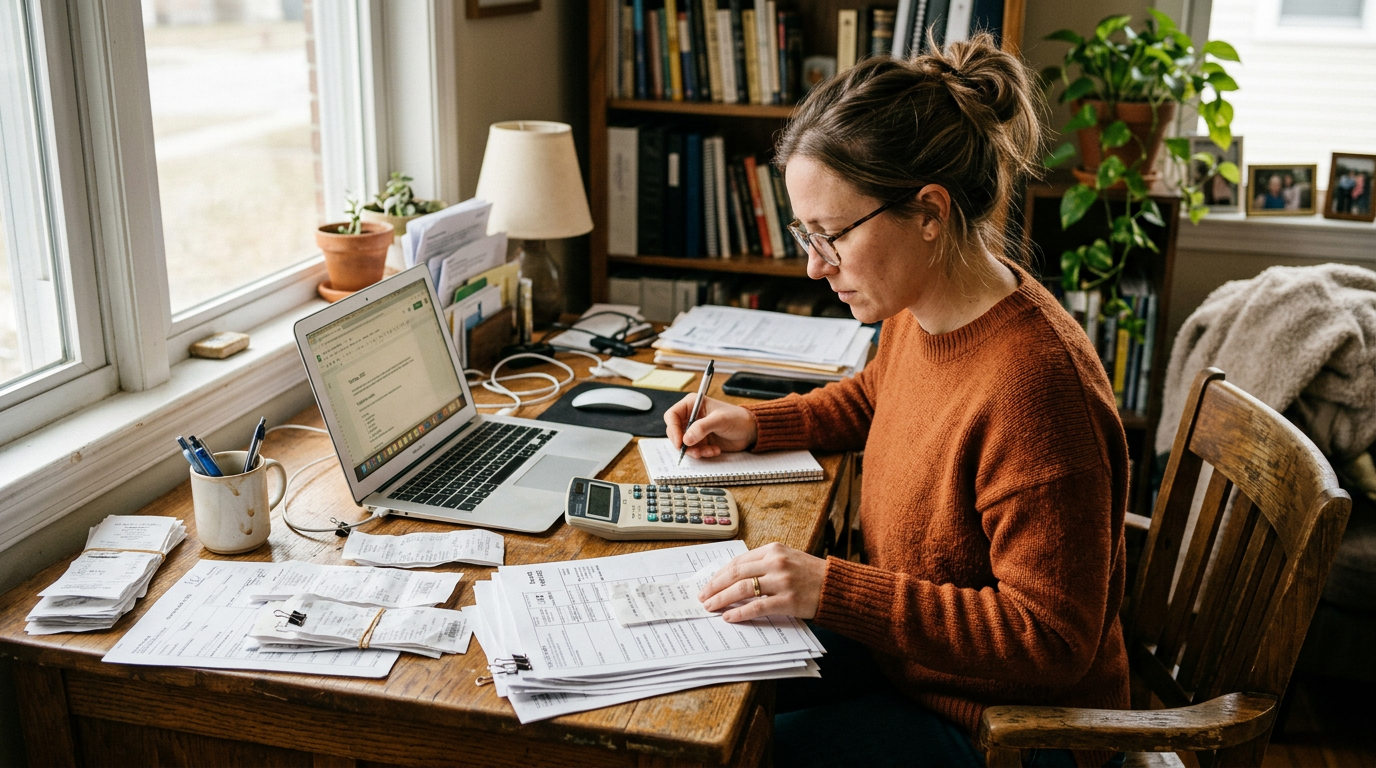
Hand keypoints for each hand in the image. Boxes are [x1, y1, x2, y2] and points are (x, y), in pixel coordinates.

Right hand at [664, 394, 758, 458]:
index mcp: (692, 404)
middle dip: (683, 443)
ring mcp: (694, 430)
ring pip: (683, 444)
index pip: (672, 415)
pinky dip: (702, 453)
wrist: (750, 431)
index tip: (679, 442)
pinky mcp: (700, 441)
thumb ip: (702, 428)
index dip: (673, 429)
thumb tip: (686, 439)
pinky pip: (693, 450)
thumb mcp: (720, 420)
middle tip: (694, 450)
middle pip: (674, 431)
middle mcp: (690, 416)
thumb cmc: (737, 418)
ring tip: (708, 451)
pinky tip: (714, 450)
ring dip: (694, 450)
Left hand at [698, 543, 824, 621]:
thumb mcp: (787, 558)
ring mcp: (781, 581)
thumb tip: (733, 578)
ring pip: (741, 589)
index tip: (709, 584)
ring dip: (722, 599)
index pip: (738, 561)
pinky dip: (739, 613)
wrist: (837, 587)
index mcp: (773, 549)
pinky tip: (729, 617)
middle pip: (735, 574)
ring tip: (711, 607)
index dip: (720, 574)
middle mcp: (775, 562)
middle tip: (703, 597)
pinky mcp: (787, 600)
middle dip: (715, 587)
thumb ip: (763, 564)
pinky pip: (756, 607)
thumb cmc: (810, 574)